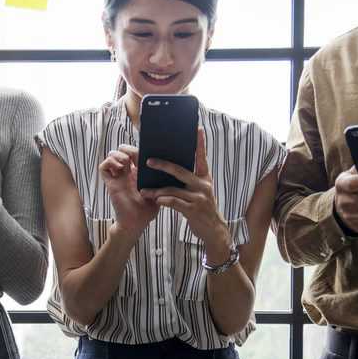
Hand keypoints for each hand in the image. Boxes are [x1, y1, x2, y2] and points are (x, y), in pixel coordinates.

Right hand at [98, 145, 158, 235]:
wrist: (136, 223)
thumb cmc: (148, 210)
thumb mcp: (159, 191)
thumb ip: (162, 180)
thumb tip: (170, 165)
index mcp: (139, 172)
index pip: (136, 152)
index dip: (137, 146)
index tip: (143, 143)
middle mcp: (128, 172)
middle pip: (122, 150)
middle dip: (127, 148)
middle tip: (133, 155)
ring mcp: (118, 176)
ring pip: (112, 155)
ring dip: (118, 155)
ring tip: (126, 162)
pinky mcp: (110, 182)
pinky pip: (103, 167)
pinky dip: (109, 163)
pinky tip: (119, 168)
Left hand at [142, 128, 231, 259]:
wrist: (213, 230)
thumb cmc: (202, 208)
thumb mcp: (201, 191)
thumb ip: (190, 180)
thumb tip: (171, 168)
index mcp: (205, 177)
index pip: (202, 157)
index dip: (200, 143)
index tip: (198, 128)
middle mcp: (203, 185)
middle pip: (180, 170)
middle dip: (163, 165)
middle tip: (148, 161)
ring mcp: (199, 197)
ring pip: (173, 189)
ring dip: (156, 190)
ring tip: (144, 191)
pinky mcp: (193, 210)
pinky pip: (174, 202)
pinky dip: (163, 201)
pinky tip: (156, 200)